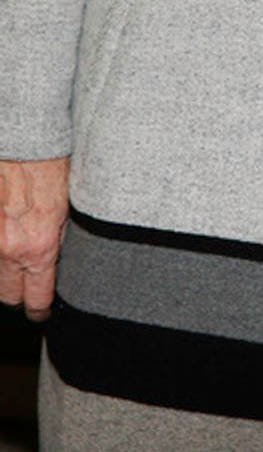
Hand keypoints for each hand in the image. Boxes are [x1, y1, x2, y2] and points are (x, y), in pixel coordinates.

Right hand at [0, 157, 69, 320]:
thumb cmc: (51, 167)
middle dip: (19, 294)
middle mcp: (8, 250)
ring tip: (16, 262)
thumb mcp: (68, 209)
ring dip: (3, 272)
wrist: (26, 142)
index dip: (40, 308)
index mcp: (38, 249)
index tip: (41, 309)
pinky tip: (7, 241)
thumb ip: (59, 241)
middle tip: (28, 287)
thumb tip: (56, 264)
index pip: (36, 299)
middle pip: (8, 295)